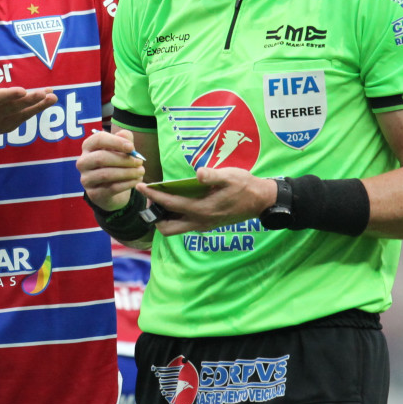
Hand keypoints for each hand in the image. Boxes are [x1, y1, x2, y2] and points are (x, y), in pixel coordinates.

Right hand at [0, 65, 55, 142]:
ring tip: (52, 97)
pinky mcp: (5, 126)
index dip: (9, 96)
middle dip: (31, 100)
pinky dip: (33, 112)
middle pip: (14, 107)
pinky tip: (45, 103)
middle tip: (46, 92)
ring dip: (38, 106)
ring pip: (22, 114)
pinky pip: (22, 119)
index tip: (22, 91)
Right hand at [78, 129, 145, 210]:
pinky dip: (127, 184)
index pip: (98, 139)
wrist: (110, 190)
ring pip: (106, 174)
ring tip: (141, 172)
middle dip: (123, 160)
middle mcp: (83, 162)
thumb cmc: (115, 164)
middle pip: (101, 158)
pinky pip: (112, 188)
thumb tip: (124, 134)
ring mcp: (86, 179)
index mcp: (88, 147)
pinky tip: (136, 181)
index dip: (116, 142)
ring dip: (127, 172)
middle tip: (140, 162)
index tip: (131, 147)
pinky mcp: (93, 194)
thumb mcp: (121, 150)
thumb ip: (124, 139)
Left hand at [141, 166, 276, 234]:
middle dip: (155, 214)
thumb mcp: (231, 176)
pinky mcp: (207, 225)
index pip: (170, 204)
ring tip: (162, 199)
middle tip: (152, 197)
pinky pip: (183, 226)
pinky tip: (176, 202)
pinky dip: (174, 217)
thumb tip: (199, 173)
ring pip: (174, 230)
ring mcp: (203, 226)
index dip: (153, 195)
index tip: (141, 186)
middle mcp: (200, 222)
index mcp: (202, 209)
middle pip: (166, 228)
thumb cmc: (245, 186)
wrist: (261, 201)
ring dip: (164, 218)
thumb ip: (213, 176)